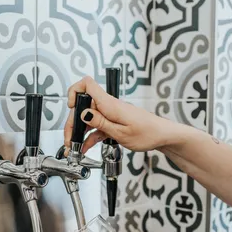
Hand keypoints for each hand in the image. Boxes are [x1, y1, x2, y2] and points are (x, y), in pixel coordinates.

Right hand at [64, 76, 180, 153]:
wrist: (161, 136)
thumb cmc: (147, 133)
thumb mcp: (121, 132)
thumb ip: (100, 122)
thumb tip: (83, 114)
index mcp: (109, 104)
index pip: (87, 84)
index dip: (75, 92)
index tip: (71, 107)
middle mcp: (107, 106)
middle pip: (82, 107)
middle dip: (73, 123)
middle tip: (70, 140)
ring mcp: (109, 114)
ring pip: (87, 119)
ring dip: (79, 132)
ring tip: (75, 147)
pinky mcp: (112, 121)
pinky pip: (96, 127)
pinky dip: (90, 136)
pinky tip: (86, 146)